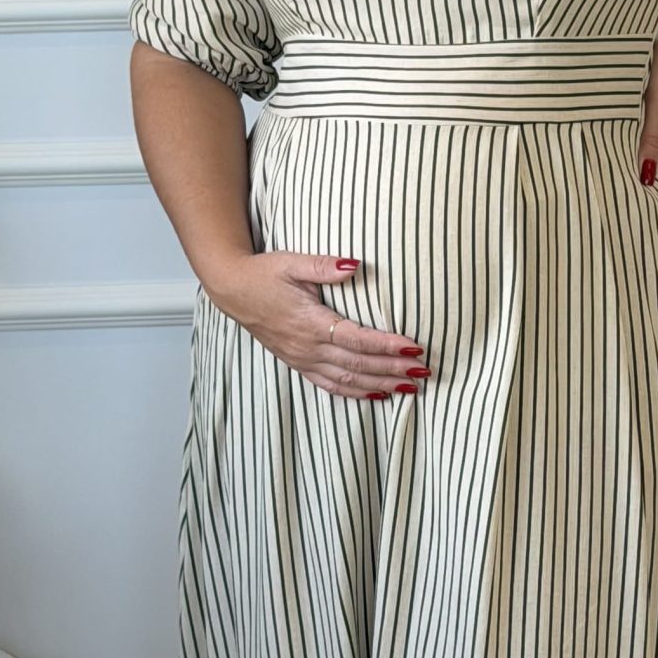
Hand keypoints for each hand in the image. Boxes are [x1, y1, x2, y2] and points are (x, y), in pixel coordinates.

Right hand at [203, 250, 425, 402]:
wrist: (233, 290)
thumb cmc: (265, 273)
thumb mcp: (293, 262)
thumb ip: (325, 266)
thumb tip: (355, 265)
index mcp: (310, 323)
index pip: (357, 338)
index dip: (386, 345)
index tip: (413, 348)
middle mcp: (308, 347)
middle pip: (358, 363)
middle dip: (393, 369)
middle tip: (423, 371)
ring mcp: (302, 359)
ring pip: (347, 379)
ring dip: (381, 385)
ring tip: (410, 387)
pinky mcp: (298, 363)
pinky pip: (330, 385)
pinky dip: (355, 392)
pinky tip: (377, 395)